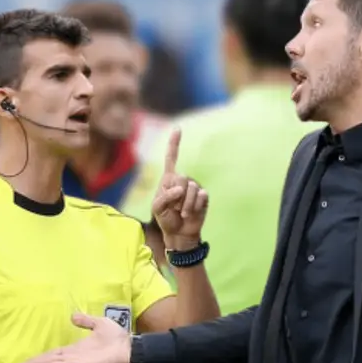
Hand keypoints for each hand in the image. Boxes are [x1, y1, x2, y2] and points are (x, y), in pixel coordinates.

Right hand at [17, 313, 132, 362]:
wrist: (129, 348)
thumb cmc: (116, 338)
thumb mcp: (98, 324)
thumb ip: (86, 321)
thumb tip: (73, 316)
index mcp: (76, 350)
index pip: (54, 354)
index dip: (41, 358)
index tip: (28, 362)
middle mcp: (73, 359)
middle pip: (49, 362)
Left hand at [151, 129, 207, 246]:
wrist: (179, 233)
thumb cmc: (166, 219)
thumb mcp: (157, 208)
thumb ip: (164, 196)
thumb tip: (181, 189)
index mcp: (169, 179)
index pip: (171, 158)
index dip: (174, 144)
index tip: (178, 129)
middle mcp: (183, 180)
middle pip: (182, 177)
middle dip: (176, 195)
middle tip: (174, 207)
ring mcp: (195, 187)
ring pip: (192, 188)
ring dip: (185, 205)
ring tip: (182, 213)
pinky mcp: (204, 196)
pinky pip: (200, 197)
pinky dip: (193, 207)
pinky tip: (191, 213)